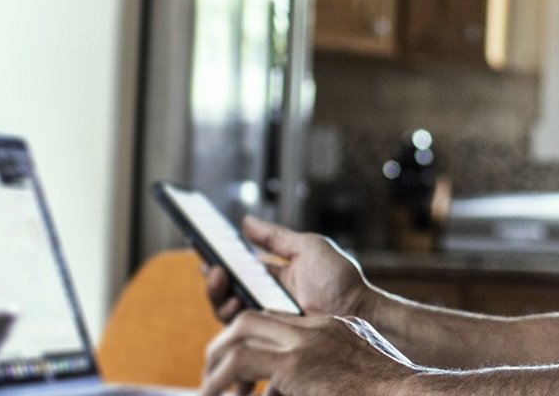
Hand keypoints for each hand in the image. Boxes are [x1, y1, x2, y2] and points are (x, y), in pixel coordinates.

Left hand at [200, 311, 417, 395]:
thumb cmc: (388, 394)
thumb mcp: (354, 382)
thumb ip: (327, 380)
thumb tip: (294, 390)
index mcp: (332, 332)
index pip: (278, 322)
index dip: (250, 337)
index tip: (233, 360)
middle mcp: (317, 331)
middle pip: (254, 319)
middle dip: (225, 341)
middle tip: (210, 369)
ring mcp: (307, 343)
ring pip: (242, 333)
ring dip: (217, 360)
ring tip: (205, 388)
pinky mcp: (297, 363)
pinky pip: (242, 362)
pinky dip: (221, 378)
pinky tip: (210, 395)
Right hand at [203, 217, 370, 322]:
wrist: (358, 310)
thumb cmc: (339, 279)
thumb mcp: (306, 248)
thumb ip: (274, 237)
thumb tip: (245, 221)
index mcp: (270, 276)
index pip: (235, 267)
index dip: (216, 257)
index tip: (200, 244)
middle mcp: (263, 298)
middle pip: (225, 290)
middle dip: (212, 277)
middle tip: (211, 265)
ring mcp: (265, 318)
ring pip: (227, 310)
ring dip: (217, 294)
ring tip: (220, 278)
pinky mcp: (268, 337)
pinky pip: (240, 330)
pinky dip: (231, 314)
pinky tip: (233, 303)